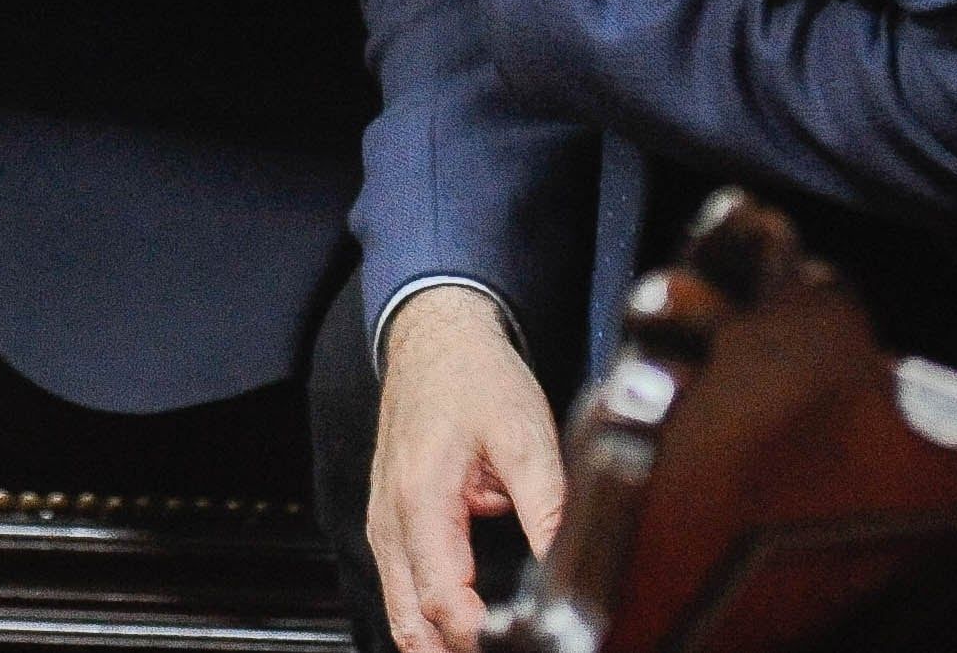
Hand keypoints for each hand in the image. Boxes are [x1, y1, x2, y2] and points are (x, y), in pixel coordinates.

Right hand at [370, 286, 564, 652]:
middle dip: (454, 650)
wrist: (434, 335)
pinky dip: (427, 618)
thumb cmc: (473, 377)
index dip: (478, 637)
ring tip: (486, 645)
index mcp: (421, 499)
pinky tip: (463, 627)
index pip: (443, 599)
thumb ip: (548, 508)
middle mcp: (390, 520)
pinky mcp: (389, 523)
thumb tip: (573, 567)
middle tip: (503, 652)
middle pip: (411, 622)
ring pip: (400, 613)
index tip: (516, 643)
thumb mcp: (526, 436)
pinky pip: (400, 588)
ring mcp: (384, 524)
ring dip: (438, 642)